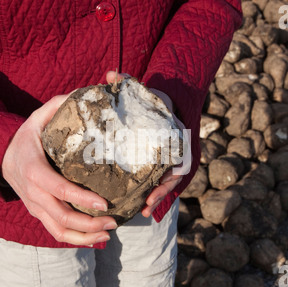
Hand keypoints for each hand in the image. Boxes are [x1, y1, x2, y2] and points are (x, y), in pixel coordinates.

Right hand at [1, 94, 117, 245]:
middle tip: (114, 220)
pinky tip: (96, 238)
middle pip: (61, 216)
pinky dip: (76, 239)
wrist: (1, 157)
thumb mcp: (37, 117)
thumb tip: (89, 94)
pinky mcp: (38, 213)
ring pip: (59, 230)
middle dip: (90, 223)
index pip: (58, 188)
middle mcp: (32, 193)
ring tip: (109, 232)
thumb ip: (59, 106)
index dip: (81, 198)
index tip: (105, 202)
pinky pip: (56, 233)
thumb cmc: (25, 137)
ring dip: (85, 235)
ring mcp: (35, 206)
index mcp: (33, 169)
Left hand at [105, 71, 191, 217]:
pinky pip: (157, 182)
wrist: (161, 104)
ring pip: (165, 183)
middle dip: (160, 193)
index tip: (156, 188)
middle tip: (147, 205)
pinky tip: (140, 208)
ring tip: (142, 211)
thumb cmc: (152, 101)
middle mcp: (174, 152)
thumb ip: (127, 83)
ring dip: (155, 197)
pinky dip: (151, 194)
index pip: (177, 161)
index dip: (167, 178)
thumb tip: (110, 74)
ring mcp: (166, 160)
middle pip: (171, 177)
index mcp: (174, 138)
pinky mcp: (157, 165)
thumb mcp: (141, 91)